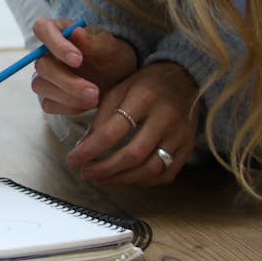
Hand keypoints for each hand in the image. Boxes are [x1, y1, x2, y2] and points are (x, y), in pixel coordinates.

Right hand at [29, 17, 137, 113]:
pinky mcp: (48, 95)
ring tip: (95, 99)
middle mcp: (46, 53)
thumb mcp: (110, 47)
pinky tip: (87, 104)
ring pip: (41, 86)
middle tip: (94, 91)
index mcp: (58, 31)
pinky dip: (68, 106)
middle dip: (67, 80)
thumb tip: (77, 32)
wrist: (118, 78)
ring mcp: (45, 75)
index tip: (78, 60)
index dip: (56, 45)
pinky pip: (48, 104)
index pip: (43, 29)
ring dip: (68, 96)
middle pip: (42, 65)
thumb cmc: (112, 56)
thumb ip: (94, 42)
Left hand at [65, 62, 199, 186]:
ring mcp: (181, 135)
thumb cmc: (146, 84)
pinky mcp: (188, 147)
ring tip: (101, 179)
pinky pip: (166, 174)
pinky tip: (125, 178)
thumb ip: (101, 117)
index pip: (113, 131)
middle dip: (106, 169)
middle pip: (134, 154)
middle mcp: (166, 118)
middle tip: (86, 174)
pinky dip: (143, 181)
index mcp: (144, 97)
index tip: (73, 160)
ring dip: (122, 179)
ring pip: (151, 168)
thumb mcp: (119, 89)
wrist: (185, 79)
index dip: (90, 150)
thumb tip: (82, 147)